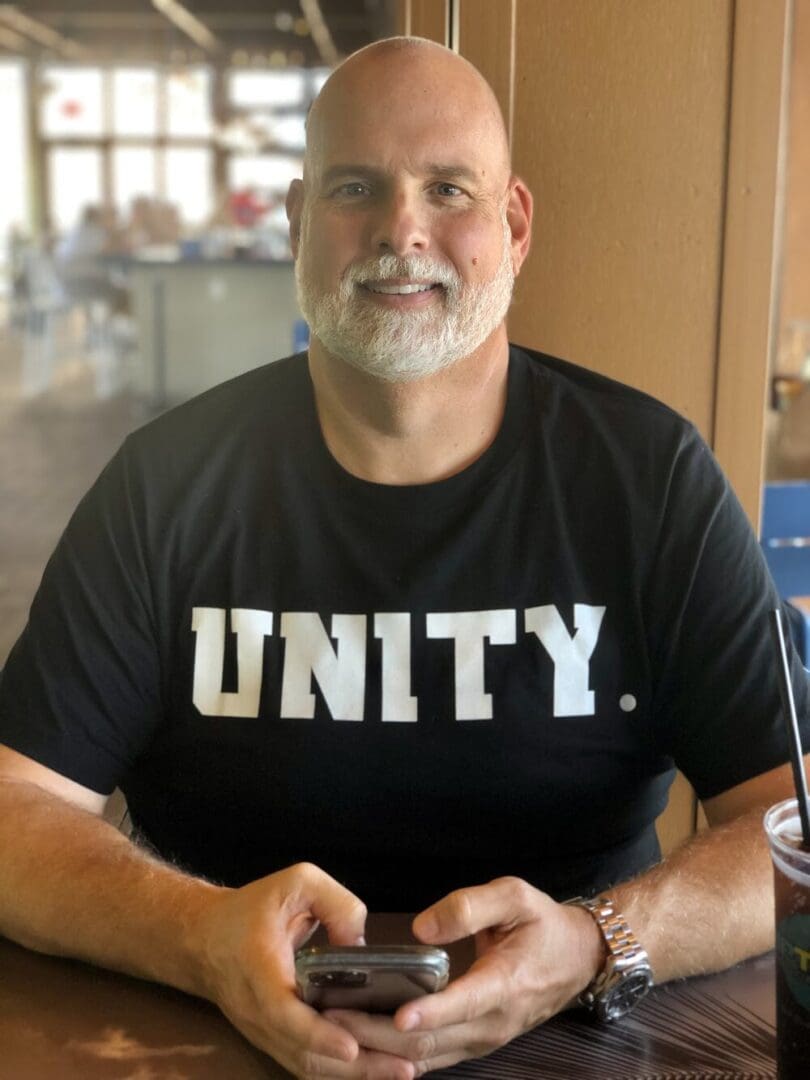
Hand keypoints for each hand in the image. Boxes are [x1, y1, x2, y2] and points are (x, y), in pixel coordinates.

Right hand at [194, 862, 414, 1078]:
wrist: (203, 938)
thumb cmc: (251, 909)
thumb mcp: (296, 883)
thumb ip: (335, 903)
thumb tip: (361, 943)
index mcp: (259, 969)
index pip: (284, 1013)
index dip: (318, 1034)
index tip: (351, 1046)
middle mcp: (257, 1011)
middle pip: (304, 1053)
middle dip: (355, 1066)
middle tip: (404, 1066)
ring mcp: (262, 1032)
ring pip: (306, 1066)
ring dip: (353, 1076)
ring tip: (398, 1071)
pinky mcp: (271, 1039)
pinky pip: (304, 1063)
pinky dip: (338, 1073)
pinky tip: (372, 1069)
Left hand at [325, 877, 603, 1074]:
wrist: (577, 958)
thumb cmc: (542, 923)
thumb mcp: (514, 896)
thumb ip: (469, 906)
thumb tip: (423, 927)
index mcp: (505, 982)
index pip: (463, 1003)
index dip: (429, 1012)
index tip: (397, 1013)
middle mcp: (492, 1022)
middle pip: (432, 1040)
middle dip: (379, 1034)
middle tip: (333, 1017)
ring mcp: (483, 1039)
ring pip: (427, 1057)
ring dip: (381, 1050)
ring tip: (336, 1030)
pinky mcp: (473, 1044)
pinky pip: (432, 1059)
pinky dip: (396, 1055)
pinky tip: (363, 1041)